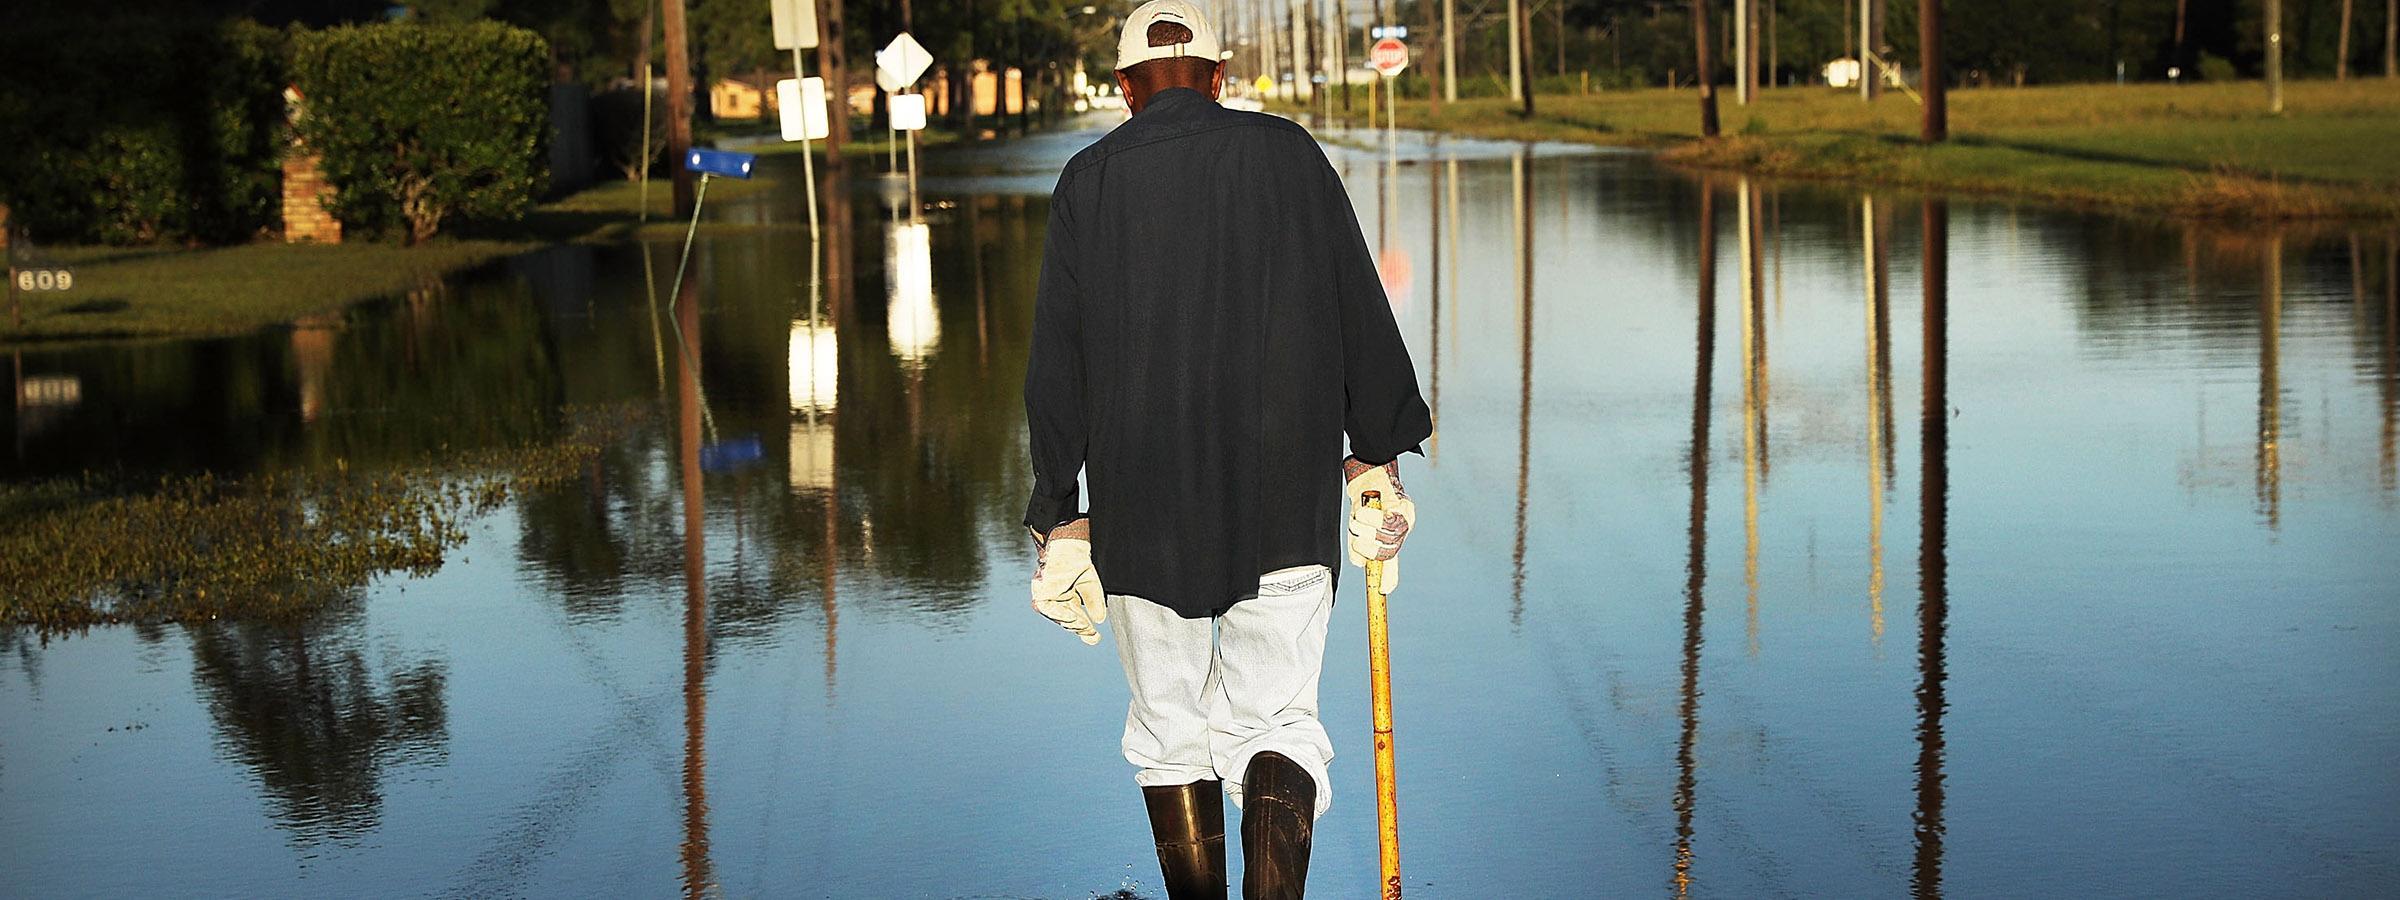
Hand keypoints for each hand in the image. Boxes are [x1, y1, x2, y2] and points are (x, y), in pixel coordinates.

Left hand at [1030, 522, 1105, 644]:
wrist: (1069, 543)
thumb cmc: (1077, 559)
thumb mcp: (1090, 584)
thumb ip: (1093, 601)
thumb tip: (1099, 620)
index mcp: (1065, 595)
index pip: (1074, 616)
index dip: (1083, 628)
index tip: (1095, 638)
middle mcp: (1054, 597)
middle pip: (1066, 619)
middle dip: (1079, 628)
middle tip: (1092, 636)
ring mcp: (1046, 594)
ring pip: (1057, 616)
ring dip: (1071, 623)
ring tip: (1084, 627)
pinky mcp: (1041, 590)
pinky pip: (1048, 609)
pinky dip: (1061, 615)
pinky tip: (1073, 618)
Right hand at [1343, 459, 1416, 592]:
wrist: (1370, 470)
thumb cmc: (1364, 498)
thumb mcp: (1359, 524)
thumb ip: (1359, 544)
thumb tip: (1360, 564)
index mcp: (1392, 536)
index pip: (1392, 561)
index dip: (1389, 576)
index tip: (1385, 590)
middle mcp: (1402, 529)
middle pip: (1386, 552)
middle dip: (1366, 548)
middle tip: (1357, 537)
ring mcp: (1404, 517)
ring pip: (1382, 537)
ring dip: (1363, 529)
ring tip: (1358, 517)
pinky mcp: (1401, 505)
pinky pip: (1382, 521)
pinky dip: (1368, 517)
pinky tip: (1363, 510)